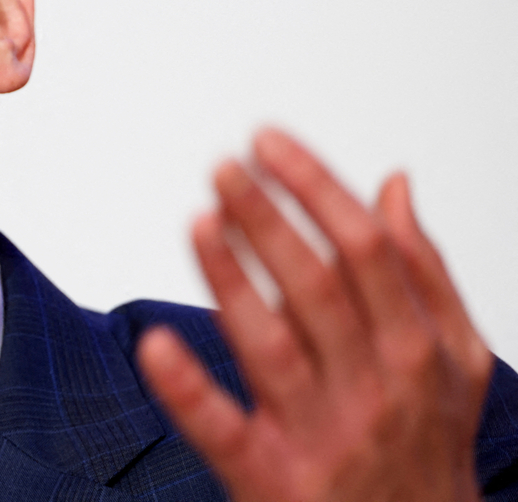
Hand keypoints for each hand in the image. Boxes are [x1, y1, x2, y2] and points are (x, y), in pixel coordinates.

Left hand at [138, 128, 493, 501]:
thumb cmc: (425, 442)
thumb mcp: (454, 358)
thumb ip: (424, 267)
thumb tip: (395, 184)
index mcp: (417, 347)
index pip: (364, 247)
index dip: (313, 186)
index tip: (267, 141)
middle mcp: (374, 386)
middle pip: (317, 285)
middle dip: (268, 218)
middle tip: (221, 166)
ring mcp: (322, 434)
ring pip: (272, 345)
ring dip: (232, 280)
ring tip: (200, 220)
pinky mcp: (272, 478)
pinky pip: (225, 432)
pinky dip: (189, 391)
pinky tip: (154, 347)